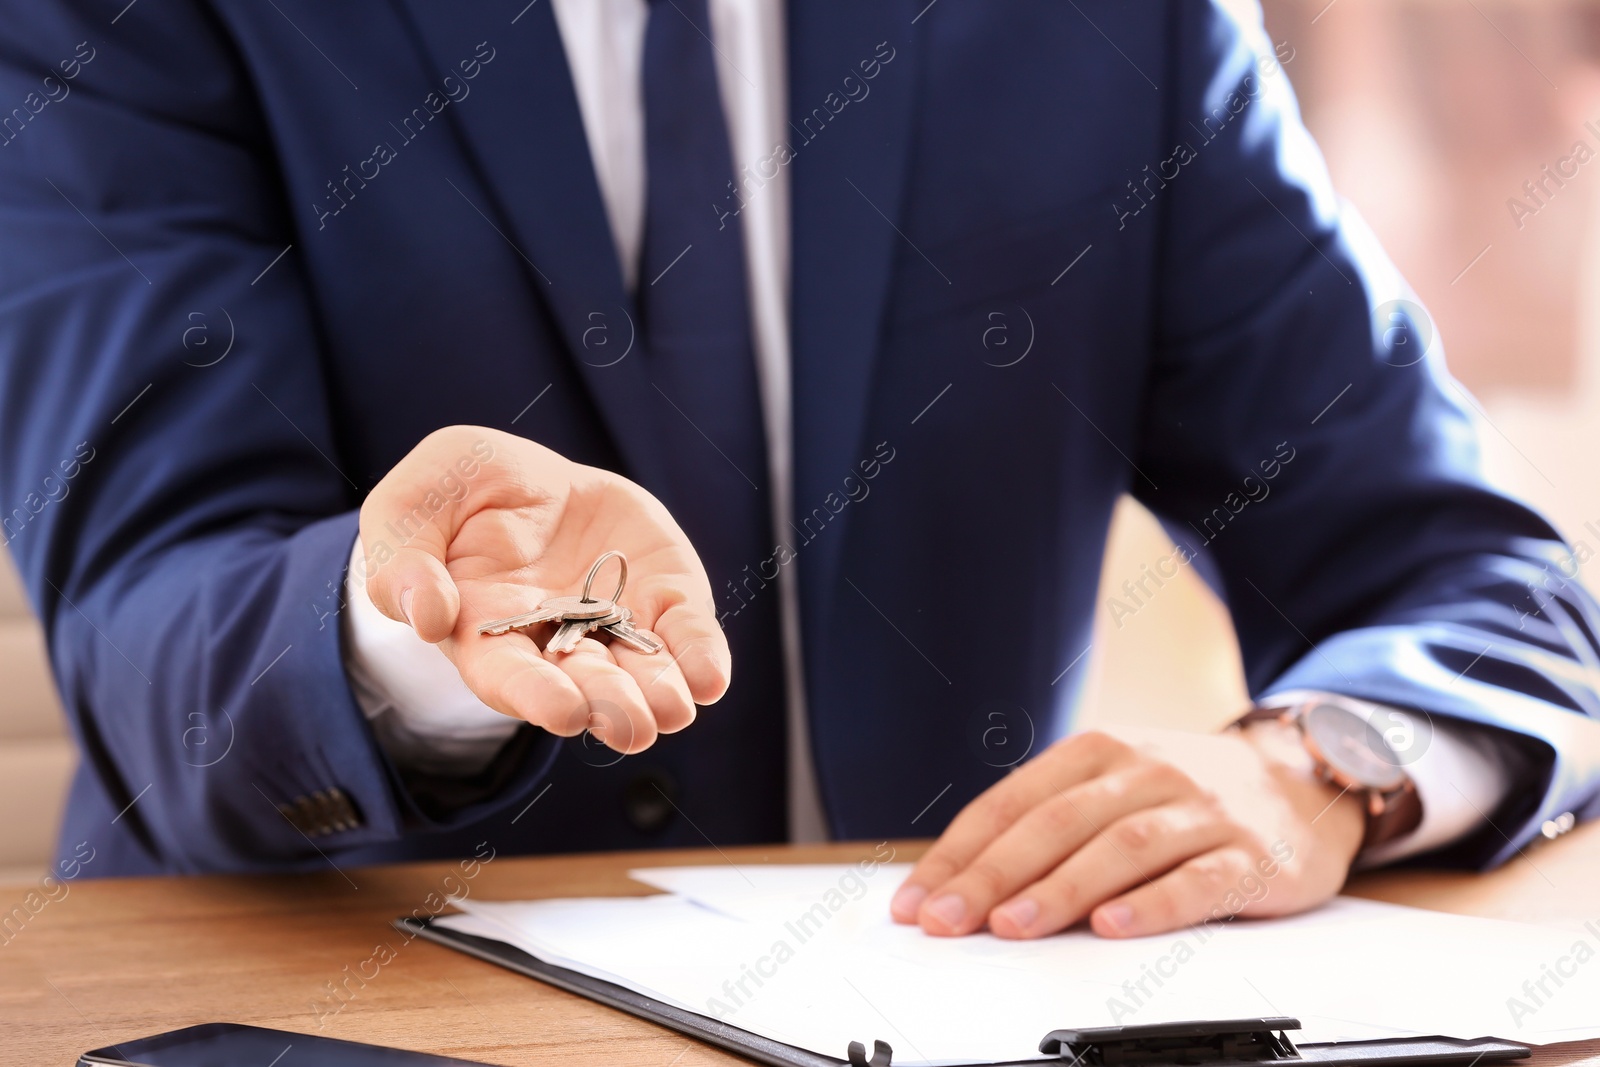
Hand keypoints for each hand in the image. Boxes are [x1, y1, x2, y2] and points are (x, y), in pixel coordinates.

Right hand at [357, 426, 728, 753]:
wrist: (521, 475)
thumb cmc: (451, 496)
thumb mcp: (408, 507)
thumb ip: (402, 561)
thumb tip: (426, 617)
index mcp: (484, 634)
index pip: (510, 677)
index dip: (537, 696)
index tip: (565, 711)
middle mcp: (555, 643)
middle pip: (584, 685)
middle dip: (610, 705)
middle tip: (632, 726)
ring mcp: (615, 621)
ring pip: (640, 670)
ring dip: (660, 693)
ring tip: (674, 709)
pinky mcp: (662, 593)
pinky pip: (685, 628)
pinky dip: (699, 653)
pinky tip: (710, 676)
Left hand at [889, 724, 1364, 938]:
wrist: (1300, 781)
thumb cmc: (1184, 793)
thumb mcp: (1112, 783)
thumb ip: (1048, 820)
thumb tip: (962, 881)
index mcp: (1097, 751)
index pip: (1011, 803)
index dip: (959, 853)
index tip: (917, 900)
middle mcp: (1144, 771)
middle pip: (1055, 823)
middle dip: (992, 875)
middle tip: (947, 920)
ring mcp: (1199, 810)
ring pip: (1120, 847)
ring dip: (1061, 889)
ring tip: (1014, 926)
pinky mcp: (1250, 854)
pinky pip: (1198, 880)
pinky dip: (1153, 904)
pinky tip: (1115, 927)